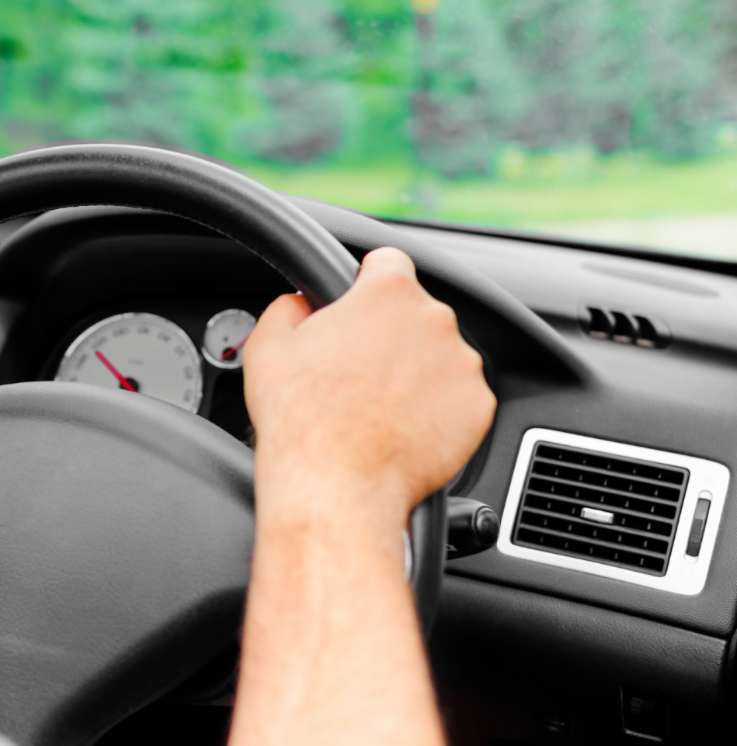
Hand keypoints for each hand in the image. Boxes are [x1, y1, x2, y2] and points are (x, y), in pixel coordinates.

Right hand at [243, 247, 494, 527]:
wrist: (336, 483)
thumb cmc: (301, 417)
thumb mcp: (268, 345)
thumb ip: (289, 306)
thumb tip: (300, 303)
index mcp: (387, 293)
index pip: (387, 262)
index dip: (366, 283)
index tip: (358, 306)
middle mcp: (434, 320)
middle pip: (415, 312)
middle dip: (390, 335)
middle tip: (357, 371)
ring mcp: (463, 365)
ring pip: (439, 356)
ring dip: (416, 373)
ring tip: (378, 407)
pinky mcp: (478, 407)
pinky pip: (459, 398)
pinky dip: (437, 410)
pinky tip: (401, 428)